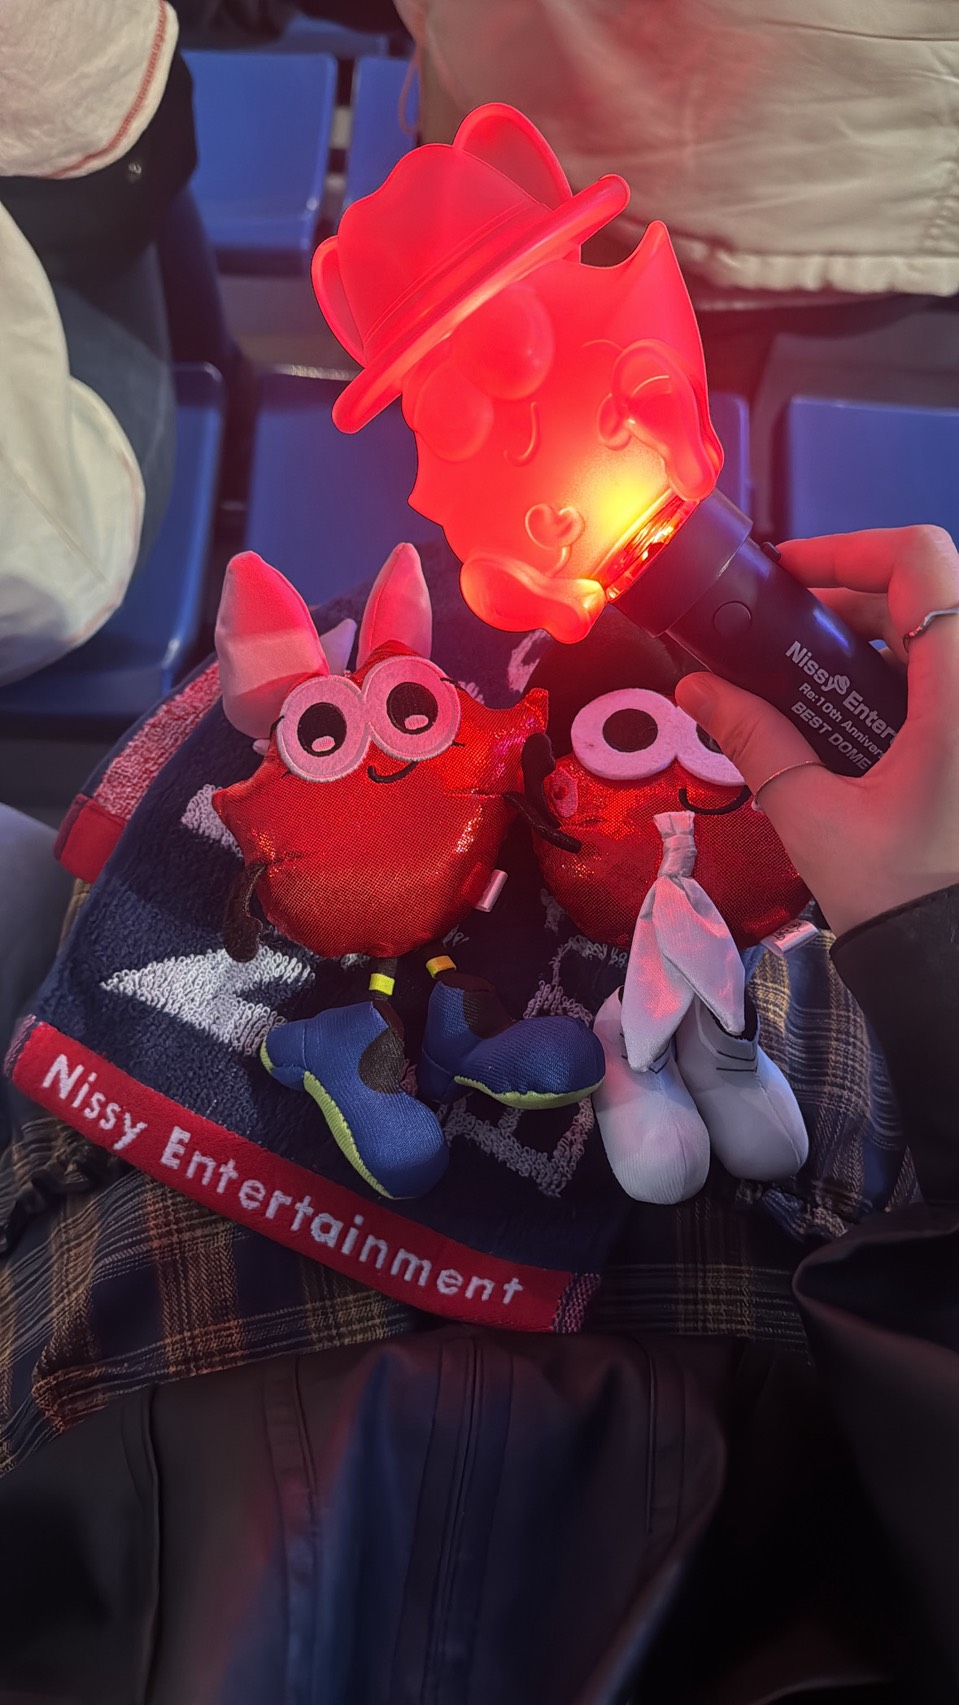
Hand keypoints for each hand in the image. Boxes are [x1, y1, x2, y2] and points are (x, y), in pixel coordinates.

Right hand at [674, 525, 958, 936]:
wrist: (954, 965)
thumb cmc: (906, 901)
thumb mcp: (813, 817)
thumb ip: (754, 741)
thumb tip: (700, 690)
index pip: (918, 563)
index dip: (849, 548)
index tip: (791, 572)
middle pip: (927, 592)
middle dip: (849, 597)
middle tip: (785, 631)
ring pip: (940, 632)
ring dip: (876, 635)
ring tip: (812, 678)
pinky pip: (946, 677)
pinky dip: (904, 674)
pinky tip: (856, 717)